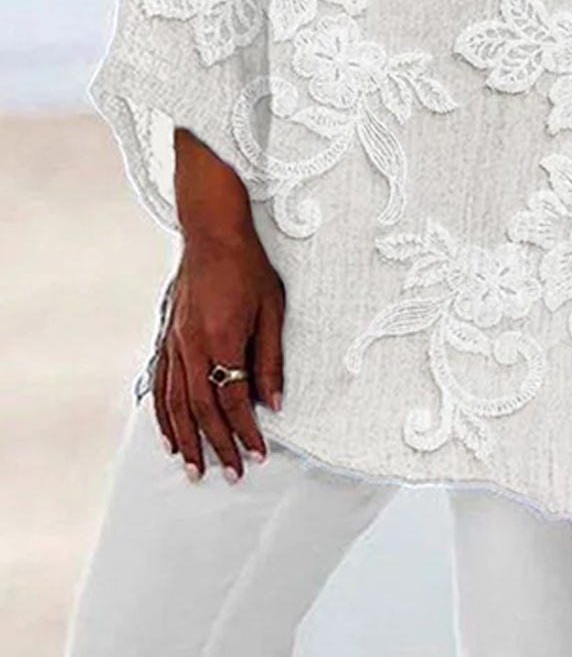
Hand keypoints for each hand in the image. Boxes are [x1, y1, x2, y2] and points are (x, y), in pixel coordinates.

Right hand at [152, 232, 284, 482]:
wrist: (212, 233)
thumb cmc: (248, 267)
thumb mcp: (272, 309)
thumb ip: (270, 358)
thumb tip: (274, 403)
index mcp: (221, 339)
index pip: (233, 400)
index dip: (246, 432)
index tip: (258, 456)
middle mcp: (191, 347)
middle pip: (201, 409)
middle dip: (216, 446)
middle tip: (229, 475)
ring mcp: (173, 343)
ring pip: (174, 404)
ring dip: (186, 440)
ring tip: (195, 469)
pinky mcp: (165, 337)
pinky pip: (160, 385)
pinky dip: (163, 415)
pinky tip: (169, 435)